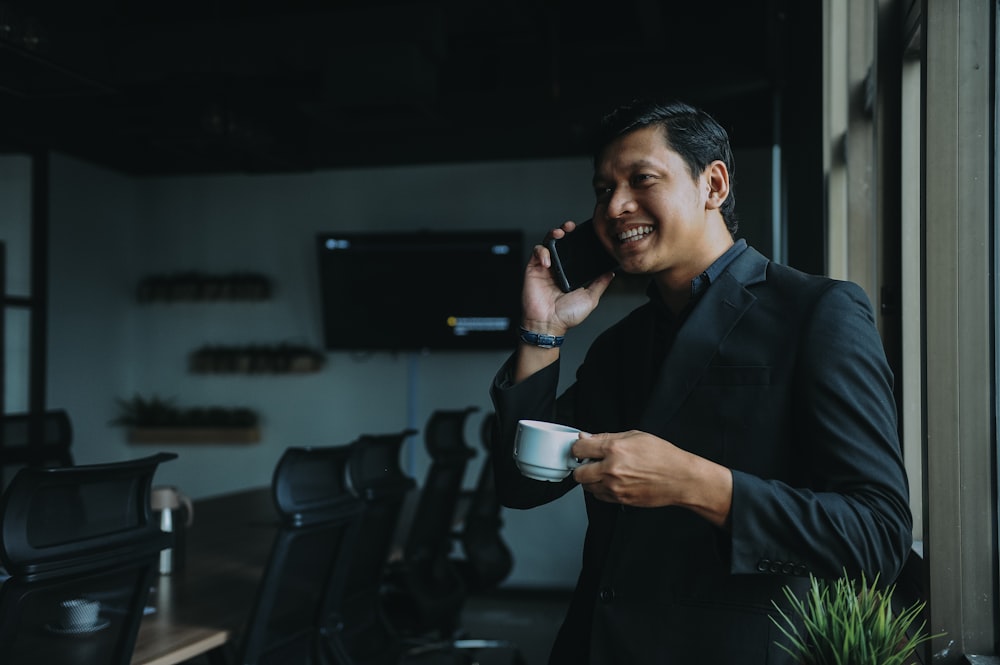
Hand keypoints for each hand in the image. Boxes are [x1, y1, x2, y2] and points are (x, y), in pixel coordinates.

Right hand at [521, 221, 613, 335]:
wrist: (549, 325)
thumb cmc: (567, 315)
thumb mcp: (590, 298)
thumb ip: (600, 283)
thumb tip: (612, 272)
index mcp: (570, 272)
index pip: (574, 250)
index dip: (578, 239)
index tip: (585, 232)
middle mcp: (558, 267)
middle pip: (560, 241)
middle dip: (565, 230)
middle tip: (571, 227)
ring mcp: (545, 268)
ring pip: (548, 242)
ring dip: (553, 234)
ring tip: (560, 233)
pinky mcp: (533, 269)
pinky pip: (536, 252)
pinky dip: (542, 252)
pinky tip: (548, 260)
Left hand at [571, 430, 733, 527]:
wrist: (680, 479)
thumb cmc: (662, 456)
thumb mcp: (635, 436)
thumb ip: (606, 437)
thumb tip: (586, 437)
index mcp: (614, 449)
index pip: (579, 448)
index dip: (578, 448)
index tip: (581, 449)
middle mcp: (611, 469)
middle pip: (578, 473)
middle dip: (581, 466)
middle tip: (590, 462)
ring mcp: (615, 487)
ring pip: (587, 487)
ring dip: (590, 479)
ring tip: (604, 472)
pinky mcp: (620, 499)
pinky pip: (599, 496)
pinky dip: (601, 490)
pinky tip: (612, 482)